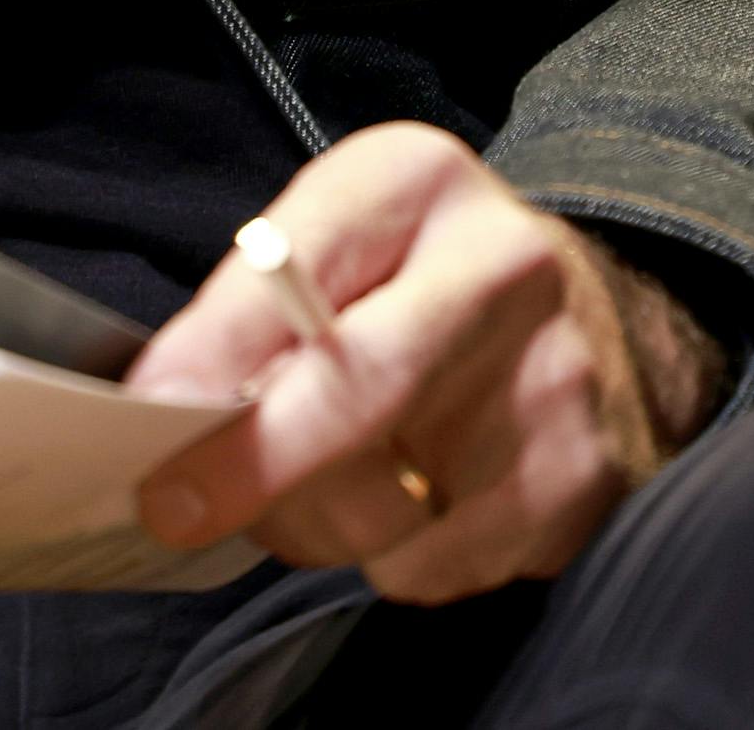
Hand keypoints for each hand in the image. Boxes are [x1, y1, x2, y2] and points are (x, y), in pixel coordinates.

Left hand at [125, 123, 726, 604]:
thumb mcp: (335, 234)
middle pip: (356, 399)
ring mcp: (555, 390)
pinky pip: (427, 568)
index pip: (304, 272)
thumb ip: (250, 302)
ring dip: (315, 518)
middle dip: (249, 467)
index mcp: (422, 185)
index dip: (218, 355)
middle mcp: (506, 272)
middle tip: (176, 507)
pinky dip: (391, 552)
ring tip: (334, 470)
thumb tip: (165, 406)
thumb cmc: (425, 275)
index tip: (152, 414)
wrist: (601, 319)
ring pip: (376, 513)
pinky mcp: (577, 494)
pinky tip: (414, 496)